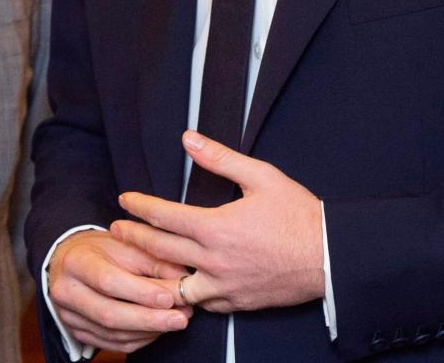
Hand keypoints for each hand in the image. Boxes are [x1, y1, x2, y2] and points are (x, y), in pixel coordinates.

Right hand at [47, 228, 191, 353]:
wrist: (72, 260)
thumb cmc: (106, 248)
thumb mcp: (129, 244)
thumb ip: (155, 261)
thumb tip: (183, 280)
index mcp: (77, 262)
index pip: (108, 282)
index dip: (140, 292)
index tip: (170, 298)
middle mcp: (66, 292)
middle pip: (109, 314)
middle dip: (149, 319)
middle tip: (182, 318)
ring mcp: (68, 316)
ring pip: (111, 333)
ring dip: (148, 330)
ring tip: (177, 321)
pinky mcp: (77, 332)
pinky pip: (110, 343)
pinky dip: (138, 339)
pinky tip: (158, 330)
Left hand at [110, 130, 324, 312]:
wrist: (327, 255)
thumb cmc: (298, 213)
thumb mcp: (262, 176)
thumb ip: (220, 158)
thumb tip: (189, 140)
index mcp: (216, 227)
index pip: (163, 216)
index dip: (139, 206)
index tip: (125, 199)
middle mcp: (212, 260)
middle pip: (159, 250)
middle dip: (133, 237)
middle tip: (115, 230)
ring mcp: (221, 286)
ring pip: (172, 285)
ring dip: (153, 272)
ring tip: (138, 262)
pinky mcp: (233, 303)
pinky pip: (198, 302)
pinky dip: (184, 293)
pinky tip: (180, 284)